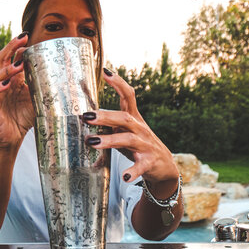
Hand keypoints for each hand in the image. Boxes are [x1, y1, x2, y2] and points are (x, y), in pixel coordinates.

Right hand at [0, 33, 34, 148]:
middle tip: (22, 38)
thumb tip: (66, 78)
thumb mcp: (38, 101)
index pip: (14, 58)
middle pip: (3, 59)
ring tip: (18, 65)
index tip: (29, 37)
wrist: (13, 138)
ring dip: (7, 69)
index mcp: (14, 80)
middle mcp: (3, 83)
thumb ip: (45, 89)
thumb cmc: (24, 118)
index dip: (19, 47)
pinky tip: (5, 84)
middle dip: (11, 47)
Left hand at [83, 68, 178, 191]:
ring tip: (92, 142)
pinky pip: (141, 166)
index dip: (118, 83)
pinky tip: (124, 177)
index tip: (105, 71)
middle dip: (105, 116)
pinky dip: (133, 171)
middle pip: (124, 117)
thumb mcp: (123, 132)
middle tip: (85, 116)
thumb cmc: (138, 147)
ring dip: (109, 140)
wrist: (164, 168)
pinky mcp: (150, 162)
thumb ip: (108, 125)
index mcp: (134, 119)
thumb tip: (83, 116)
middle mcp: (140, 129)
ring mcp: (146, 145)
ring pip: (128, 139)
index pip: (128, 96)